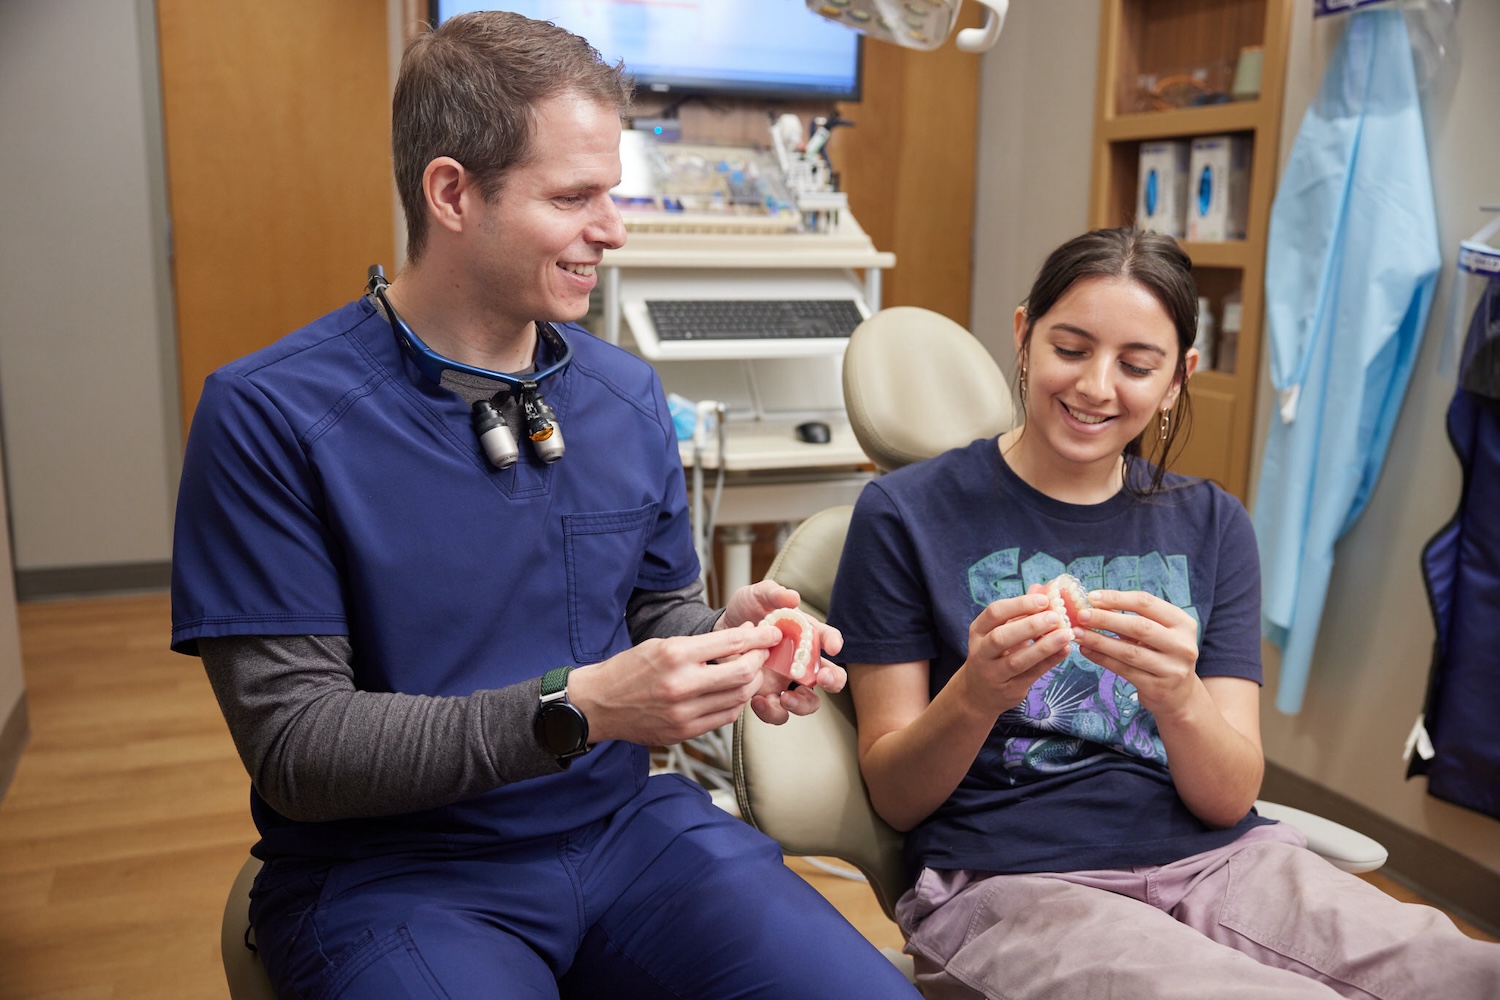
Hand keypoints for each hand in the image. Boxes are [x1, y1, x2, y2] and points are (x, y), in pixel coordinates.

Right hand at [568, 623, 781, 745]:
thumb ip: (701, 645)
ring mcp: (683, 713)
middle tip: (762, 654)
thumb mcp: (661, 645)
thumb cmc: (627, 670)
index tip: (771, 634)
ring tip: (748, 672)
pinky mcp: (683, 732)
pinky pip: (724, 718)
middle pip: (744, 674)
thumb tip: (742, 637)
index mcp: (675, 655)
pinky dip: (734, 703)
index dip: (758, 638)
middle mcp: (682, 685)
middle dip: (760, 661)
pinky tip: (731, 693)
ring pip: (738, 698)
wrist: (597, 704)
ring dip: (750, 684)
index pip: (732, 643)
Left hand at [720, 579, 846, 725]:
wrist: (719, 631)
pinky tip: (758, 701)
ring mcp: (786, 681)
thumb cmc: (745, 611)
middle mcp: (801, 661)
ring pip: (808, 702)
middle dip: (834, 680)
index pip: (828, 638)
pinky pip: (778, 712)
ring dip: (802, 704)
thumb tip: (792, 598)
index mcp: (805, 635)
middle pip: (830, 676)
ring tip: (786, 698)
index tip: (833, 646)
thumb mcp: (757, 596)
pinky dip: (772, 712)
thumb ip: (774, 594)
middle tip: (824, 679)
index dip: (834, 642)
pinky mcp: (768, 696)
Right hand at [960, 588, 1070, 710]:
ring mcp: (993, 674)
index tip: (1044, 600)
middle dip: (1030, 626)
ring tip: (1065, 634)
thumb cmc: (994, 653)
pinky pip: (1032, 675)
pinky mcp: (1009, 689)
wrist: (979, 693)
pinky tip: (1065, 650)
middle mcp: (981, 652)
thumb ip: (1019, 611)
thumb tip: (1042, 588)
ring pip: (1017, 660)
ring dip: (1043, 647)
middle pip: (1001, 637)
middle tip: (1055, 617)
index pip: (994, 613)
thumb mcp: (999, 630)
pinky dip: (1049, 661)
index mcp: (978, 631)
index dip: (1020, 604)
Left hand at [1073, 589, 1200, 718]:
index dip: (1117, 598)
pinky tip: (1086, 650)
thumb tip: (1094, 603)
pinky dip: (1101, 658)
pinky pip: (1123, 670)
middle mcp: (1182, 645)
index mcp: (1183, 623)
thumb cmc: (1162, 654)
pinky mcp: (1158, 688)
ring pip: (1128, 651)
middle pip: (1138, 626)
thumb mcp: (1157, 633)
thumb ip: (1132, 618)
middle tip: (1080, 615)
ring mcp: (1172, 668)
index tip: (1092, 597)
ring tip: (1077, 633)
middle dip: (1105, 619)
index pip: (1147, 603)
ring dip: (1098, 640)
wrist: (1179, 695)